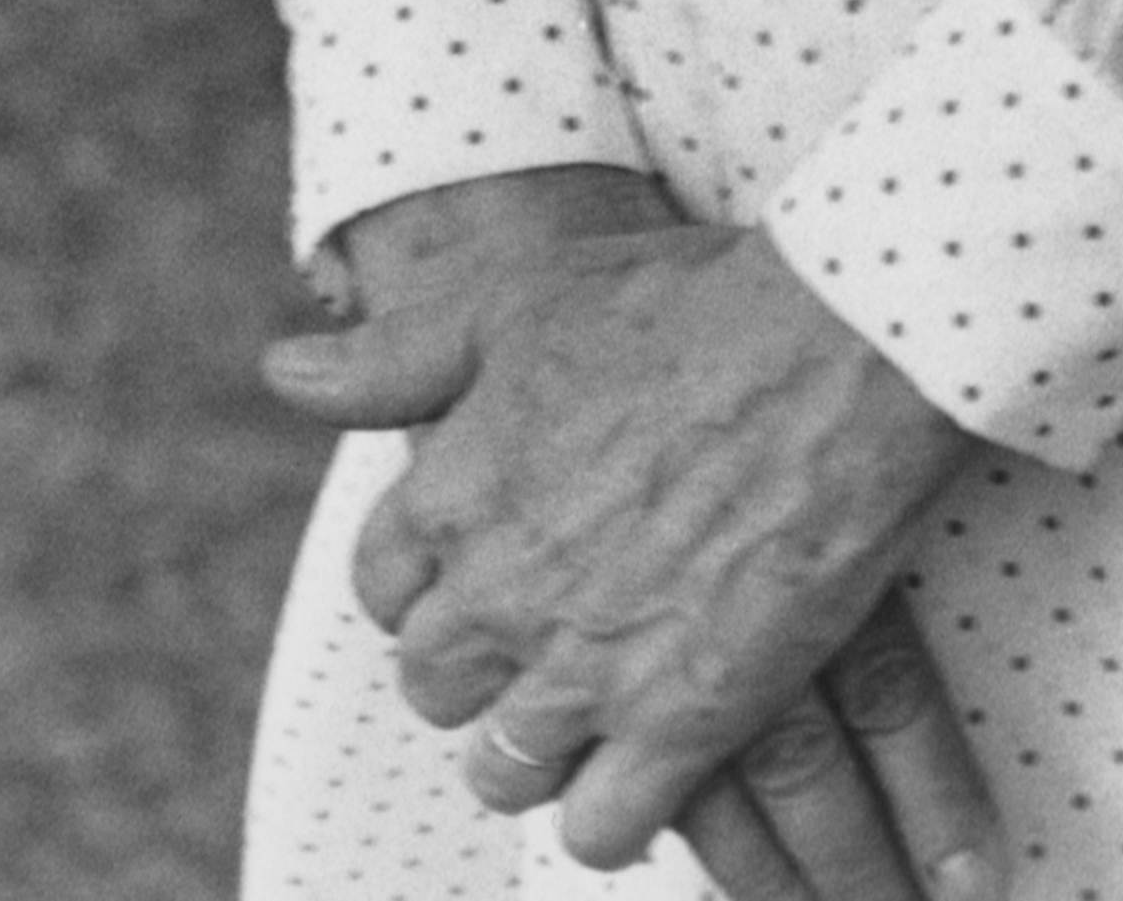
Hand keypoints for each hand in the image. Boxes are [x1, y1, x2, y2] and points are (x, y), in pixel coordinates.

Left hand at [265, 170, 1004, 895]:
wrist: (838, 340)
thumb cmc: (683, 300)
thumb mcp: (519, 295)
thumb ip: (394, 356)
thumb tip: (283, 374)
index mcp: (452, 490)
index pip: (383, 583)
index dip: (431, 576)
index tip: (482, 559)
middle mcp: (499, 591)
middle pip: (434, 683)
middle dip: (477, 664)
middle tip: (543, 627)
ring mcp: (586, 667)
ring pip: (505, 766)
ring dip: (535, 743)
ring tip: (588, 705)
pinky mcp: (681, 722)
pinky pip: (599, 826)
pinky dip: (611, 812)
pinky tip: (645, 767)